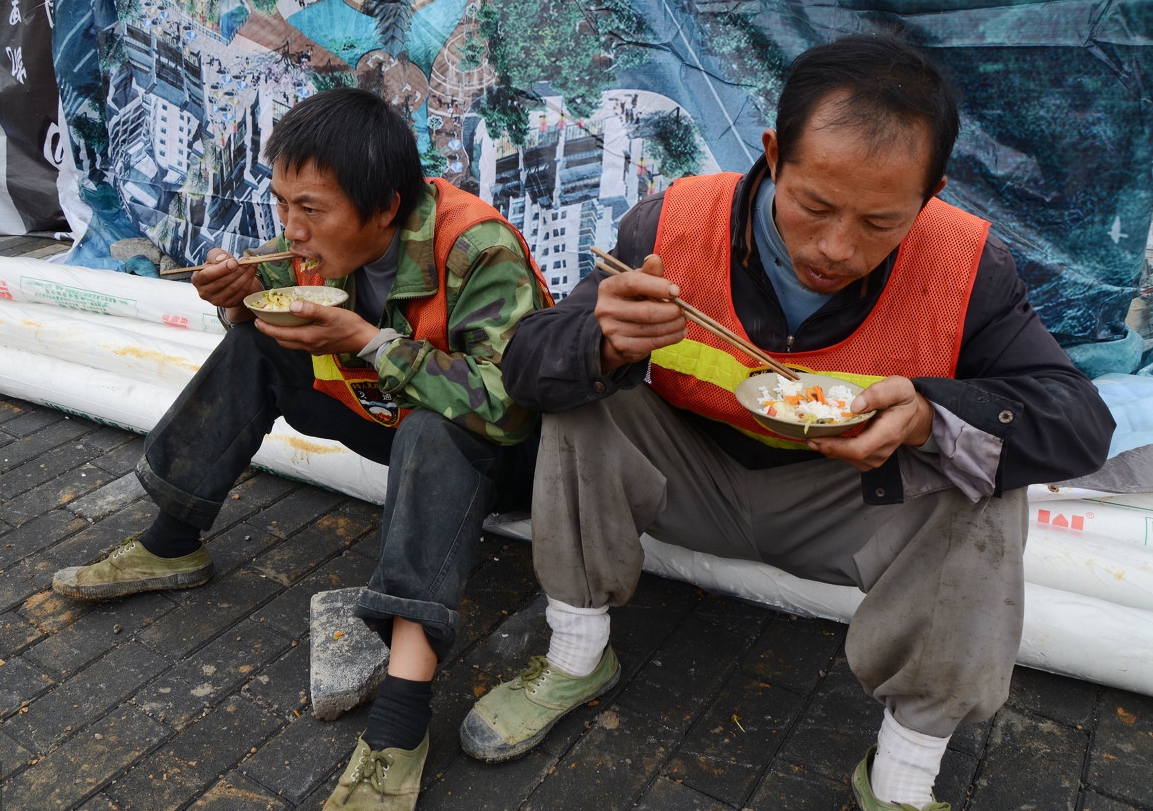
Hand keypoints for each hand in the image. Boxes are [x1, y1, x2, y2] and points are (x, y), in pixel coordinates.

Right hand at [191, 249, 261, 309]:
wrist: (226, 276)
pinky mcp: (229, 304)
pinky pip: (241, 293)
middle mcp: (204, 293)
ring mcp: (217, 301)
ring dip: (245, 275)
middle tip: (247, 261)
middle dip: (237, 271)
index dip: (221, 269)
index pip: (207, 275)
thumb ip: (216, 255)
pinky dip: (248, 282)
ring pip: (233, 288)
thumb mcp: (214, 256)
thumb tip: (224, 259)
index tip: (234, 262)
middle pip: (222, 283)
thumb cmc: (217, 265)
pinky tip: (252, 272)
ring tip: (252, 264)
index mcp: (197, 279)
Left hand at [253, 299, 380, 355]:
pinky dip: (294, 335)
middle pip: (283, 341)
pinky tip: (298, 326)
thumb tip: (291, 306)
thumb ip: (310, 310)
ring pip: (292, 343)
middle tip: (264, 320)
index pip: (280, 334)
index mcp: (307, 337)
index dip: (266, 328)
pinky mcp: (321, 348)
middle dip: (271, 332)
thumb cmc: (349, 325)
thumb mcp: (330, 314)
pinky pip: (301, 343)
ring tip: (278, 322)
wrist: (365, 340)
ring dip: (282, 334)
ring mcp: (314, 349)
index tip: (255, 321)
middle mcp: (308, 346)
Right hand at [596, 254, 686, 372]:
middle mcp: (605, 309)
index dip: (657, 286)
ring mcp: (611, 330)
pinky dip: (671, 338)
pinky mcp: (621, 347)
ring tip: (683, 321)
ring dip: (674, 325)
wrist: (617, 331)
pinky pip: (652, 343)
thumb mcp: (639, 283)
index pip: (632, 283)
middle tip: (683, 310)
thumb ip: (649, 272)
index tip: (677, 291)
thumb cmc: (633, 300)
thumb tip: (655, 259)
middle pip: (645, 311)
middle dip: (670, 311)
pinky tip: (679, 332)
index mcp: (609, 287)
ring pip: (651, 329)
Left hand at [805, 376, 933, 470]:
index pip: (860, 449)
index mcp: (889, 433)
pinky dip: (834, 449)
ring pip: (846, 458)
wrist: (911, 417)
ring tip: (812, 433)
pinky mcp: (868, 460)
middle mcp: (882, 451)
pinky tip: (825, 437)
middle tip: (805, 434)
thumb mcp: (898, 388)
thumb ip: (879, 393)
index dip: (835, 446)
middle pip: (850, 456)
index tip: (815, 437)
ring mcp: (875, 458)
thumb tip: (855, 405)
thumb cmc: (902, 400)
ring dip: (828, 448)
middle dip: (825, 446)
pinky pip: (847, 458)